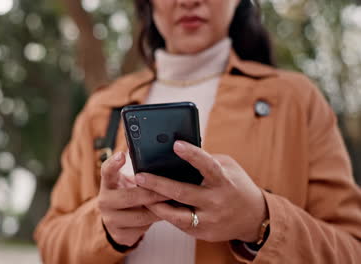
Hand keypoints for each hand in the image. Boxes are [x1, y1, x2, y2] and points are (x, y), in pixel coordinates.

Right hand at [98, 152, 167, 246]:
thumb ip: (139, 170)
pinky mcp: (120, 235)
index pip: (107, 171)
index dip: (114, 163)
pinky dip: (157, 221)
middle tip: (169, 188)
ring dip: (159, 209)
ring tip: (174, 202)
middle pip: (129, 197)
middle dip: (152, 193)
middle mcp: (105, 201)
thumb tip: (157, 150)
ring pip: (140, 216)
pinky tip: (170, 216)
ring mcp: (111, 220)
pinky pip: (143, 229)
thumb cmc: (131, 194)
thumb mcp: (130, 181)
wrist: (120, 221)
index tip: (123, 155)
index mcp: (108, 183)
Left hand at [135, 141, 267, 242]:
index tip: (176, 144)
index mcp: (223, 181)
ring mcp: (209, 220)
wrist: (253, 218)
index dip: (192, 154)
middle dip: (158, 184)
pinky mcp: (203, 233)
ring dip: (156, 204)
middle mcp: (216, 201)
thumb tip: (178, 153)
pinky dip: (165, 214)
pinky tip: (153, 205)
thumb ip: (207, 160)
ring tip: (140, 193)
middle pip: (182, 193)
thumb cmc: (236, 186)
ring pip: (176, 214)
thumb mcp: (228, 168)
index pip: (207, 165)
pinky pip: (179, 224)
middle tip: (139, 176)